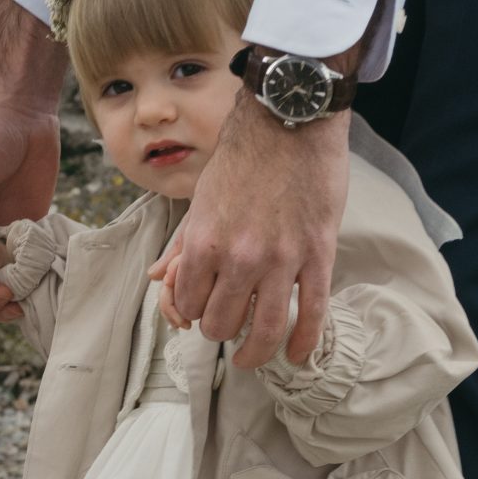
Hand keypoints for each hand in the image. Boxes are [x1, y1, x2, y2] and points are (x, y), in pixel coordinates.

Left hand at [151, 92, 347, 368]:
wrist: (289, 121)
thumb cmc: (242, 157)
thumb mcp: (201, 199)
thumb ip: (183, 244)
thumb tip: (159, 279)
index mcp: (204, 242)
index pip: (190, 304)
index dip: (194, 310)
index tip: (203, 307)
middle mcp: (239, 257)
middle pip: (223, 324)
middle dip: (222, 330)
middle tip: (228, 325)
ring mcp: (282, 259)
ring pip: (266, 329)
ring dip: (256, 352)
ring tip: (253, 357)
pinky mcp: (318, 255)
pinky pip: (311, 313)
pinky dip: (302, 342)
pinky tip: (297, 355)